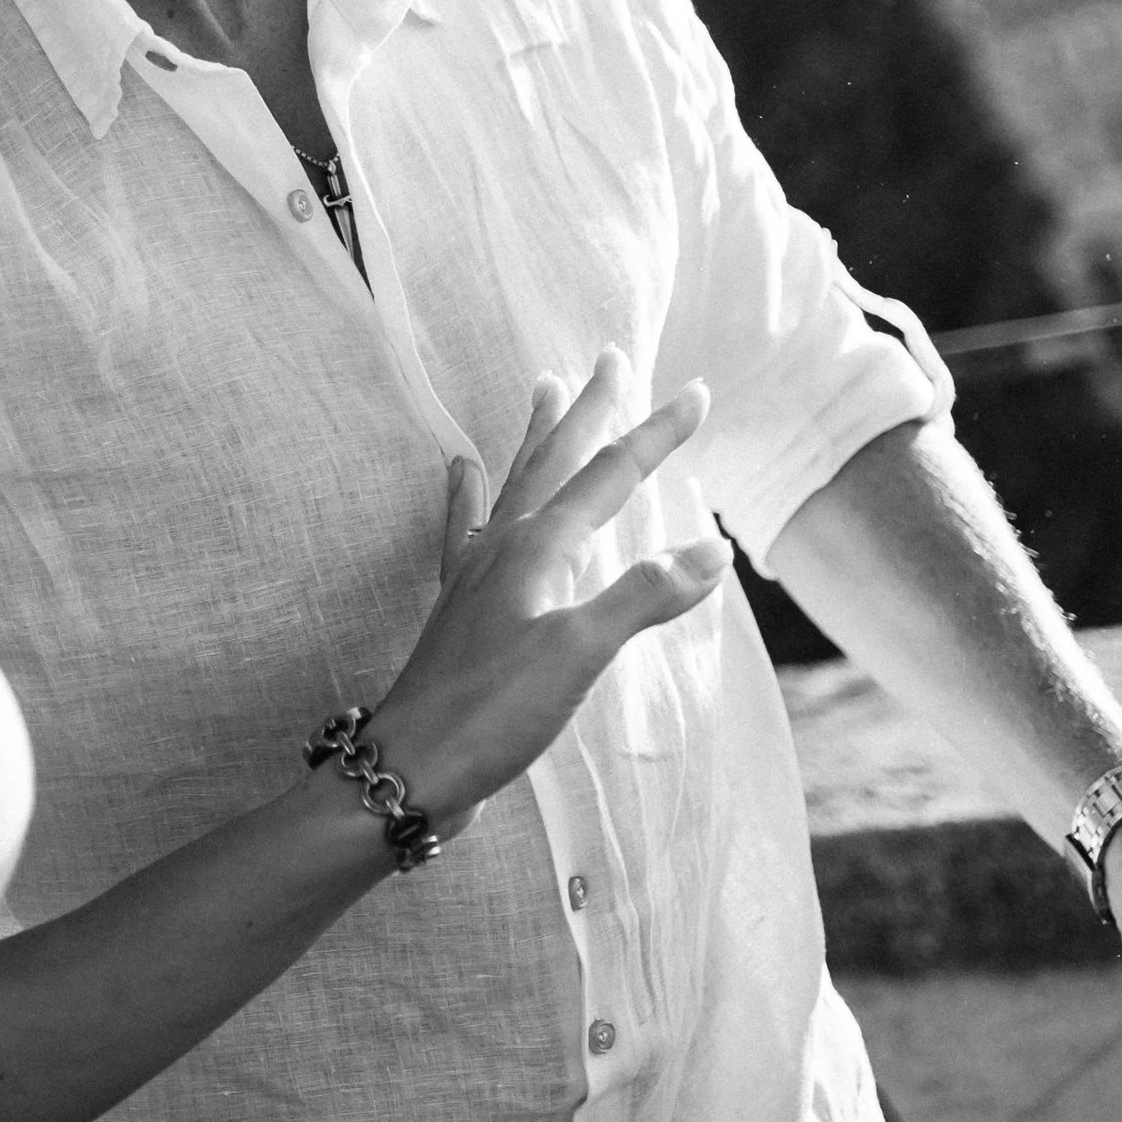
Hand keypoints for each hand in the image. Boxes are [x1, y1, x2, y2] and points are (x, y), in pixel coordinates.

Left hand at [370, 352, 728, 838]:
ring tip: (544, 388)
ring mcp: (478, 575)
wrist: (411, 765)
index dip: (658, 433)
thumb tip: (710, 548)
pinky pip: (468, 529)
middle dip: (590, 409)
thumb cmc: (493, 712)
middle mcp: (506, 547)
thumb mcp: (580, 654)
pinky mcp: (462, 608)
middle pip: (557, 460)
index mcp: (539, 548)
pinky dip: (468, 495)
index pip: (611, 474)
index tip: (698, 391)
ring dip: (538, 436)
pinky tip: (459, 473)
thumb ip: (644, 597)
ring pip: (517, 483)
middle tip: (609, 356)